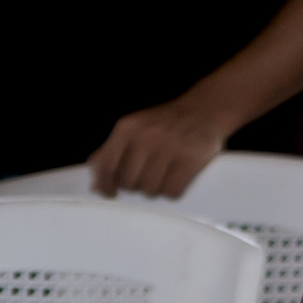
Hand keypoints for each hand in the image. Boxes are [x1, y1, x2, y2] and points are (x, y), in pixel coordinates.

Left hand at [85, 99, 237, 200]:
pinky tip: (176, 179)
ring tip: (163, 175)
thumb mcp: (134, 127)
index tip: (110, 192)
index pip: (105, 165)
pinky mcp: (190, 160)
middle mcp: (147, 136)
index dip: (104, 184)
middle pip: (128, 182)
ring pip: (150, 189)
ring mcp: (170, 147)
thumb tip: (96, 184)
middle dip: (136, 184)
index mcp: (128, 127)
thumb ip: (111, 151)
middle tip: (147, 175)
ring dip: (155, 189)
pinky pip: (172, 191)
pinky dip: (173, 191)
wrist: (207, 109)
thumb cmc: (165, 123)